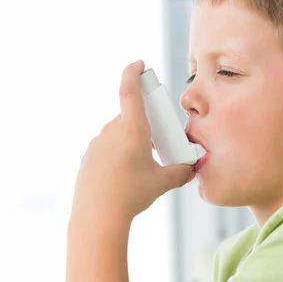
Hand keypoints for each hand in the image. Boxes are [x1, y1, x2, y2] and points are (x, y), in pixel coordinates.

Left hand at [71, 60, 193, 221]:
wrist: (98, 217)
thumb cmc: (131, 196)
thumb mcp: (162, 183)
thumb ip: (181, 172)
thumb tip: (193, 169)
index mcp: (131, 130)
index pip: (129, 90)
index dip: (133, 72)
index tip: (140, 64)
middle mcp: (111, 132)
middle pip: (130, 117)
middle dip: (144, 125)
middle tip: (157, 143)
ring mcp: (97, 144)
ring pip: (118, 134)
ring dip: (132, 142)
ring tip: (142, 167)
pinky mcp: (89, 158)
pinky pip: (107, 148)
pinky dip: (118, 155)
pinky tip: (124, 177)